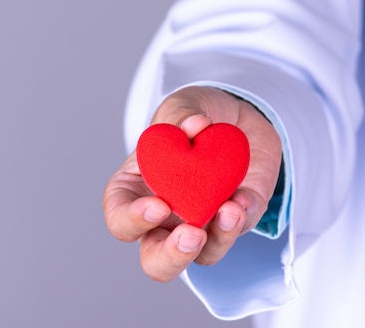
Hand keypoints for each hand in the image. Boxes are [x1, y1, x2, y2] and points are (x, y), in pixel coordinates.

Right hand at [103, 86, 281, 281]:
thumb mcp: (183, 104)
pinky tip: (245, 196)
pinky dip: (244, 216)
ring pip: (203, 256)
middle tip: (191, 235)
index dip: (132, 221)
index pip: (120, 219)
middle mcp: (166, 217)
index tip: (158, 206)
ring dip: (218, 239)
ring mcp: (202, 222)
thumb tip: (194, 125)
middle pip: (156, 259)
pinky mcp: (236, 219)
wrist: (239, 117)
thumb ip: (182, 113)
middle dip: (172, 256)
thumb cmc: (196, 116)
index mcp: (136, 190)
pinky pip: (240, 229)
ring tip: (231, 209)